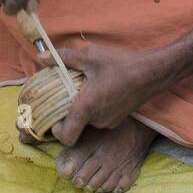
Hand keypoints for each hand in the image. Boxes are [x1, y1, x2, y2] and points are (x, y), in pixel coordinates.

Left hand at [49, 43, 167, 145]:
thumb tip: (40, 57)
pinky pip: (98, 118)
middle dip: (66, 113)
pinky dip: (93, 109)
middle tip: (62, 96)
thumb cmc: (120, 64)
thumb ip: (63, 57)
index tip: (51, 116)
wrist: (152, 72)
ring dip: (80, 109)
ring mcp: (109, 121)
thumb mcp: (89, 55)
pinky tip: (96, 91)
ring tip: (80, 89)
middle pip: (74, 127)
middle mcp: (97, 120)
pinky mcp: (117, 119)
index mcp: (87, 108)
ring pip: (86, 121)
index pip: (65, 136)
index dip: (55, 131)